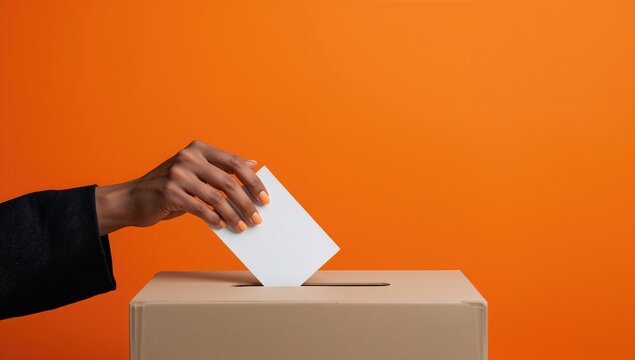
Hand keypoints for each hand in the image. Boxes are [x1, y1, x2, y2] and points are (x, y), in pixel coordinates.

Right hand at [95, 140, 269, 235]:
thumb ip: (221, 168)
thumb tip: (252, 163)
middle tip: (258, 218)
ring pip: (216, 198)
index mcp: (198, 149)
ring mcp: (177, 174)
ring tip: (242, 226)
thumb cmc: (170, 187)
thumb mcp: (196, 171)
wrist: (132, 199)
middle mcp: (189, 158)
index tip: (265, 197)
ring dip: (233, 215)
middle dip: (247, 202)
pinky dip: (214, 218)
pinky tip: (222, 226)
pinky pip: (200, 209)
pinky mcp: (169, 193)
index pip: (235, 162)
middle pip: (229, 181)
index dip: (253, 181)